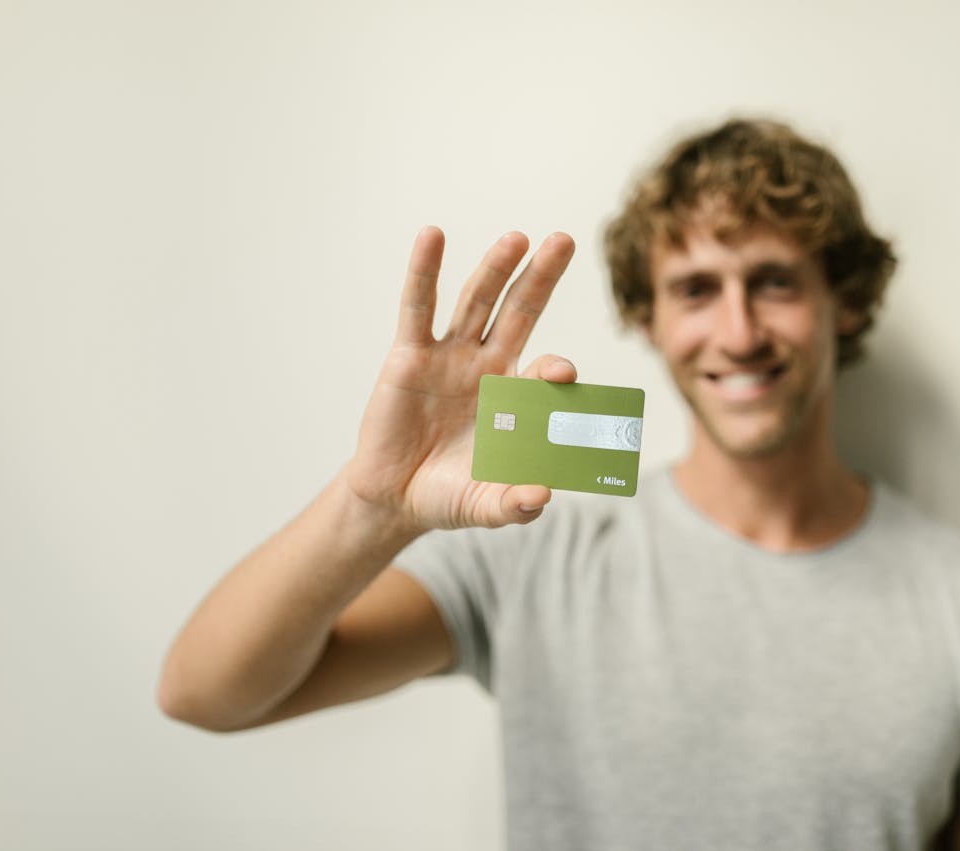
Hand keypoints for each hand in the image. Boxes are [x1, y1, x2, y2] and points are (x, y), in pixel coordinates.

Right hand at [343, 226, 576, 532]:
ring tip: (517, 237)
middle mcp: (488, 367)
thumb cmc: (449, 496)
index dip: (555, 368)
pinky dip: (424, 271)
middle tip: (564, 241)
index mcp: (517, 398)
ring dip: (495, 268)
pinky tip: (432, 236)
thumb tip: (542, 497)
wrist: (396, 498)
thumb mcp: (486, 506)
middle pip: (520, 312)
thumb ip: (514, 505)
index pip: (545, 369)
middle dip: (541, 278)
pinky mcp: (409, 355)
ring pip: (476, 301)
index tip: (563, 374)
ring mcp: (450, 356)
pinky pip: (418, 308)